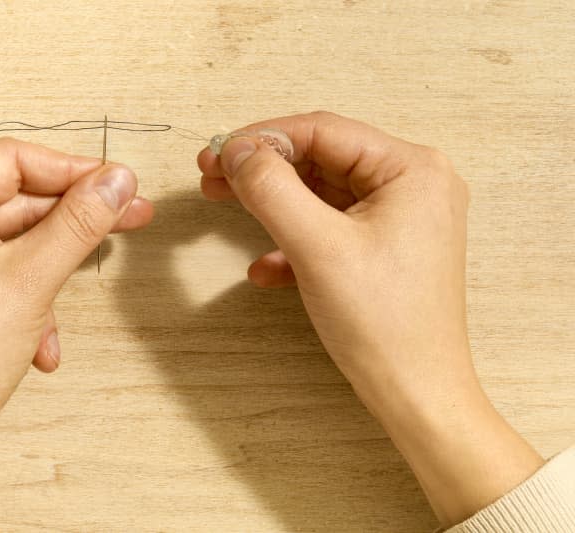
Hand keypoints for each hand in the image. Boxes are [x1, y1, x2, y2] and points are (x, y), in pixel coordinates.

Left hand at [0, 138, 152, 531]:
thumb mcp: (33, 278)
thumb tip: (118, 179)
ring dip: (50, 268)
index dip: (74, 170)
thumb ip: (80, 221)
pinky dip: (26, 290)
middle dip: (73, 219)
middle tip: (130, 216)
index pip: (13, 160)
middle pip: (15, 197)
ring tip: (77, 294)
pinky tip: (42, 339)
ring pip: (11, 237)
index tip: (120, 185)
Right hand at [199, 112, 541, 526]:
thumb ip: (271, 188)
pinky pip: (329, 227)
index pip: (324, 131)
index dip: (264, 137)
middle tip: (212, 172)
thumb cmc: (383, 323)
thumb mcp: (317, 246)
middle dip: (262, 168)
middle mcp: (411, 185)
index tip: (218, 151)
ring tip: (222, 199)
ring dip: (271, 200)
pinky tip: (263, 266)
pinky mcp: (383, 249)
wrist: (415, 394)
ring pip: (320, 193)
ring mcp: (399, 218)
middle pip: (320, 158)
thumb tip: (236, 150)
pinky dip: (292, 238)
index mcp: (411, 169)